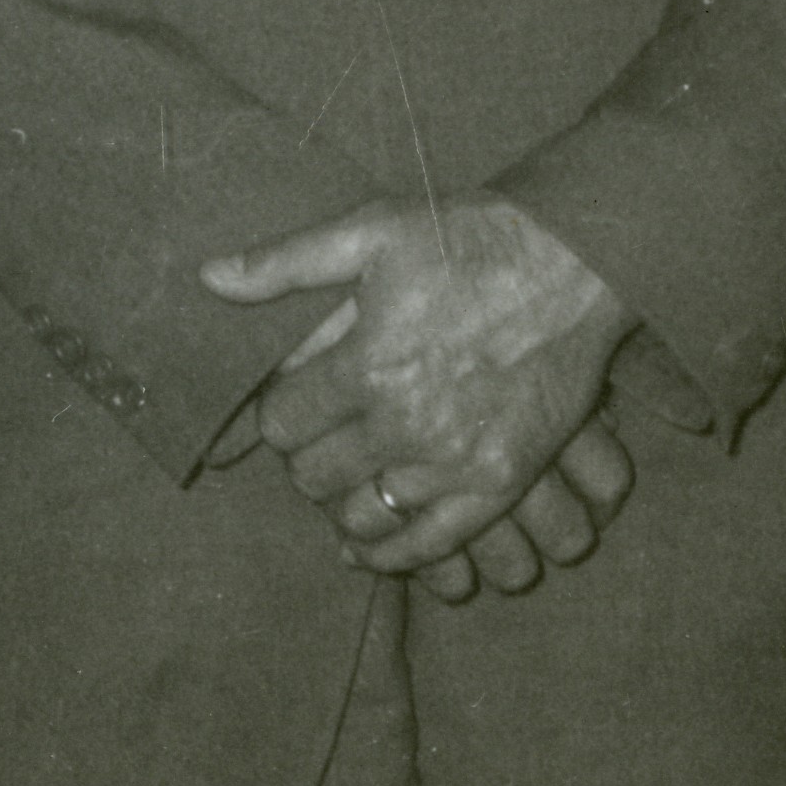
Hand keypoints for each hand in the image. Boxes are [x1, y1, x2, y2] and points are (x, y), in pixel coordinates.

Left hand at [195, 195, 626, 587]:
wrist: (576, 259)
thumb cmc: (468, 237)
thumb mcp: (373, 230)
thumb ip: (287, 262)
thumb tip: (209, 279)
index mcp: (366, 363)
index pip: (282, 423)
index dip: (279, 412)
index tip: (297, 399)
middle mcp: (404, 423)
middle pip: (315, 475)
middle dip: (306, 456)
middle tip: (322, 435)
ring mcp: (453, 462)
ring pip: (364, 515)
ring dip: (344, 502)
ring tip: (349, 476)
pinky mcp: (499, 483)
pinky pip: (429, 544)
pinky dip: (391, 555)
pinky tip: (371, 546)